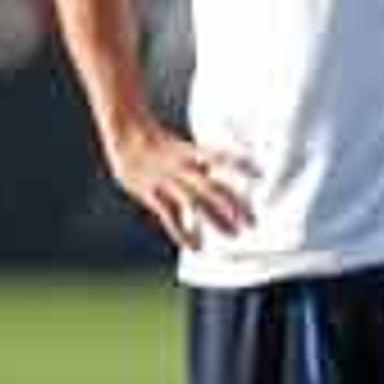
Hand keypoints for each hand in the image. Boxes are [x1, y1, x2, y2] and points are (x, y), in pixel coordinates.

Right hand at [105, 118, 255, 250]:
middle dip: (233, 204)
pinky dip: (182, 233)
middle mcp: (179, 166)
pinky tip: (196, 247)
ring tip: (233, 235)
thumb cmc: (156, 144)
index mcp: (188, 151)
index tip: (260, 174)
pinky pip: (169, 217)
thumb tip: (216, 173)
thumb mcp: (179, 147)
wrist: (124, 137)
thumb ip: (198, 161)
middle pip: (211, 186)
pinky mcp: (151, 193)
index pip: (217, 156)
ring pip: (193, 202)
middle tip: (252, 222)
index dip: (238, 163)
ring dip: (214, 220)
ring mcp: (165, 180)